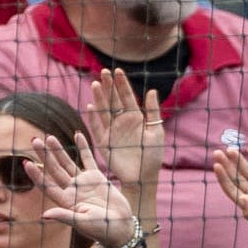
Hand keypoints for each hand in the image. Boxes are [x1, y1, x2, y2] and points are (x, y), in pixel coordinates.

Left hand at [30, 131, 137, 247]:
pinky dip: (83, 147)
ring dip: (58, 150)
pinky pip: (88, 159)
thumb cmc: (101, 229)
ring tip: (49, 137)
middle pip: (54, 170)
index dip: (36, 174)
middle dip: (45, 155)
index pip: (47, 185)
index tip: (26, 163)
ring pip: (67, 162)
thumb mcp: (82, 223)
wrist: (120, 227)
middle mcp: (71, 190)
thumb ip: (64, 216)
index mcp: (65, 201)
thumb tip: (44, 215)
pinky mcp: (97, 177)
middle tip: (34, 141)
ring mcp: (83, 182)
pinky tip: (77, 135)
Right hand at [81, 67, 164, 202]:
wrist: (143, 177)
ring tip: (96, 84)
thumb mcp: (156, 131)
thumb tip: (152, 91)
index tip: (118, 71)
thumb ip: (152, 112)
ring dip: (100, 98)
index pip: (127, 97)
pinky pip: (97, 128)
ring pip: (104, 111)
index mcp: (135, 118)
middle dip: (109, 87)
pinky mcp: (104, 143)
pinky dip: (94, 118)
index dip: (122, 84)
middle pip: (113, 101)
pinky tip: (91, 106)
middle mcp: (121, 122)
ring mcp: (111, 131)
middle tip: (104, 72)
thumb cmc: (153, 156)